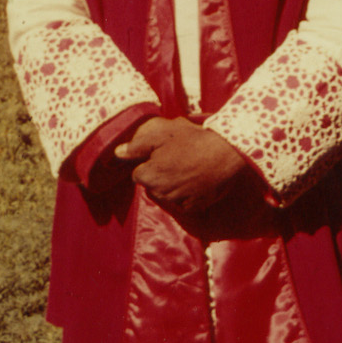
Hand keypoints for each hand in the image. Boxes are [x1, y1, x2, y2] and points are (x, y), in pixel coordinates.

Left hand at [114, 117, 250, 216]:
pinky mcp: (194, 208)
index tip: (160, 153)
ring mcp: (178, 203)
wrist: (224, 156)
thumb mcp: (161, 134)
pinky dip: (185, 194)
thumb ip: (137, 146)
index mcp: (149, 176)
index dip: (147, 162)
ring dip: (170, 184)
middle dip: (158, 173)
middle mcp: (161, 194)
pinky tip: (194, 179)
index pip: (137, 173)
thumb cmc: (191, 141)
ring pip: (166, 194)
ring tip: (186, 167)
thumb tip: (117, 153)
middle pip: (151, 185)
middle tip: (175, 157)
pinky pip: (182, 202)